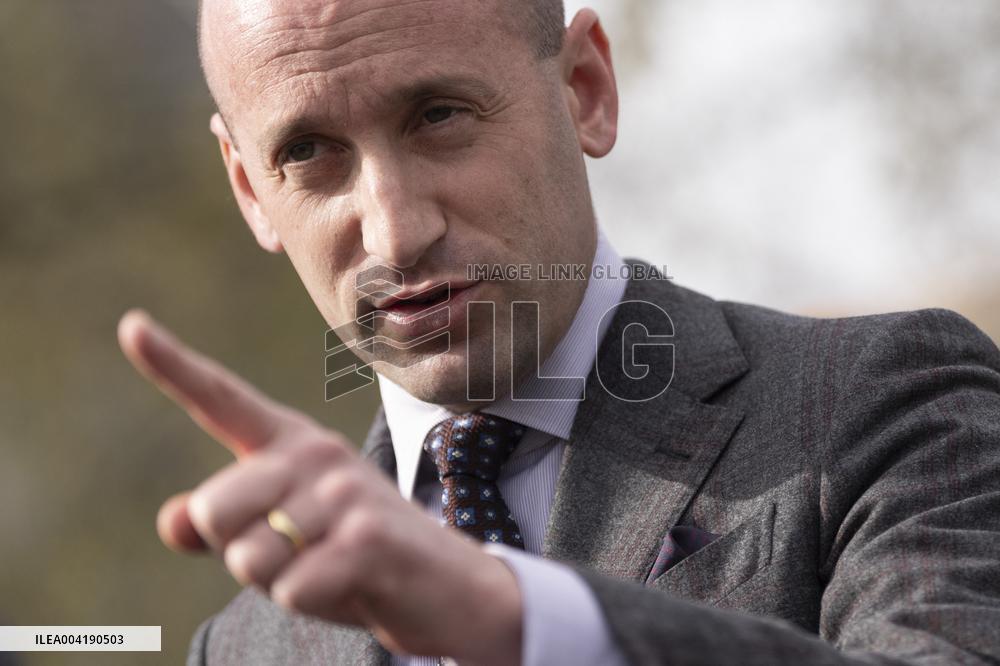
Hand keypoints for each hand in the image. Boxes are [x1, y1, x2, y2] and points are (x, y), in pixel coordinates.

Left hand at [117, 309, 522, 664]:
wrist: (447, 588)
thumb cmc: (355, 559)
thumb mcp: (284, 539)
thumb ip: (225, 526)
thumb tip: (172, 517)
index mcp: (292, 445)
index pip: (223, 401)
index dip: (172, 365)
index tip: (131, 326)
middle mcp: (315, 454)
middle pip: (213, 507)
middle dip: (240, 551)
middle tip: (302, 553)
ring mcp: (344, 491)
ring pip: (247, 557)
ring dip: (280, 582)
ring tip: (331, 567)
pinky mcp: (367, 537)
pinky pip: (290, 588)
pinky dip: (312, 601)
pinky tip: (352, 584)